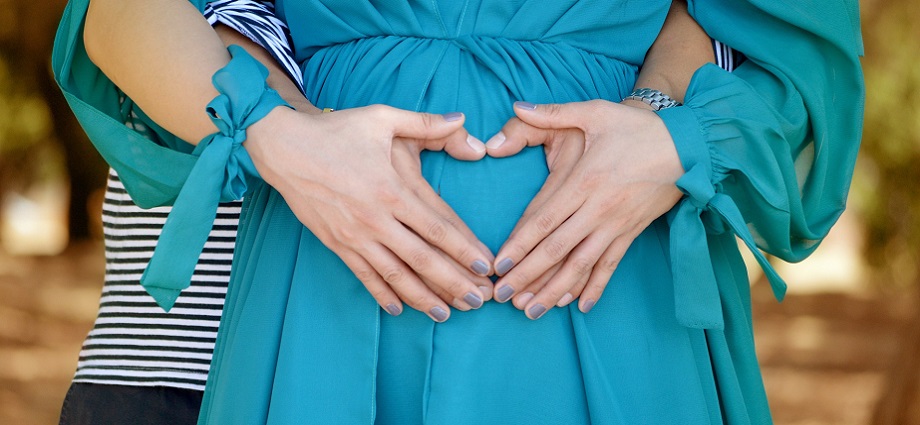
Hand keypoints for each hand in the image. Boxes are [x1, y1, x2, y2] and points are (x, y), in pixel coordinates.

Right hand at [245, 105, 493, 321]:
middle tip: (479, 301)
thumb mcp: (382, 118)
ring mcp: (355, 235)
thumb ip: (425, 122)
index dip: (464, 249)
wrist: (284, 148)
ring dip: (423, 297)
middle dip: (454, 283)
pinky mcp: (336, 243)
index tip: (486, 266)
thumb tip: (463, 119)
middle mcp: (376, 218)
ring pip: (396, 275)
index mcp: (393, 189)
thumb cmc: (336, 131)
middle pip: (423, 258)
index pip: (438, 227)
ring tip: (446, 314)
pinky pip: (364, 275)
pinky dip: (382, 294)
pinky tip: (398, 309)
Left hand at [484, 100, 683, 317]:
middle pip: (556, 249)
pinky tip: (581, 307)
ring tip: (532, 310)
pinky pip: (611, 265)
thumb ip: (551, 112)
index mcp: (584, 180)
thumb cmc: (635, 127)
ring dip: (555, 290)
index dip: (520, 244)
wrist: (688, 144)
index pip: (544, 219)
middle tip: (501, 296)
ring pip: (581, 265)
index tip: (498, 265)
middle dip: (527, 275)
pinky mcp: (632, 233)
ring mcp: (616, 225)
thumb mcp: (594, 111)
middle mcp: (598, 208)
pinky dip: (596, 287)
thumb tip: (515, 105)